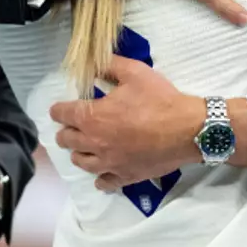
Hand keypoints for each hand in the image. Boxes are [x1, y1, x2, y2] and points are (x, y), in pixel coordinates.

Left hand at [51, 56, 201, 189]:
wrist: (187, 130)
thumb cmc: (159, 99)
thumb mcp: (134, 72)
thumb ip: (110, 65)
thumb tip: (93, 63)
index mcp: (93, 117)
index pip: (62, 114)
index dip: (58, 110)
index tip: (59, 109)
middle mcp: (95, 143)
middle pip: (67, 140)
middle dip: (65, 131)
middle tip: (72, 126)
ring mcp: (109, 163)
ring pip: (81, 162)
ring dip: (79, 153)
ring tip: (84, 147)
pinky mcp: (125, 176)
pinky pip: (103, 183)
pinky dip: (99, 178)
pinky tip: (102, 171)